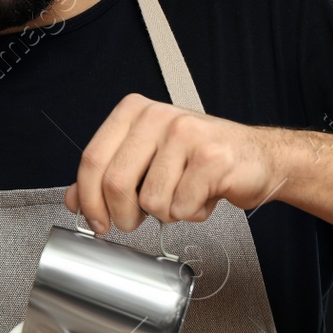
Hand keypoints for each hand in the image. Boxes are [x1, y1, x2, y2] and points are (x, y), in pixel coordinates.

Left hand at [64, 94, 283, 232]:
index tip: (95, 221)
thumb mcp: (148, 159)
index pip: (92, 159)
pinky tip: (203, 196)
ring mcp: (186, 134)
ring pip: (151, 201)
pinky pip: (182, 207)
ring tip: (183, 196)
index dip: (88, 199)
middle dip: (122, 215)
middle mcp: (158, 116)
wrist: (258, 158)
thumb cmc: (201, 158)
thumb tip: (74, 199)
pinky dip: (191, 213)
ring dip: (166, 213)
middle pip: (115, 182)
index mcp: (135, 111)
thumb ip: (109, 174)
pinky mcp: (212, 158)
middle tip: (134, 221)